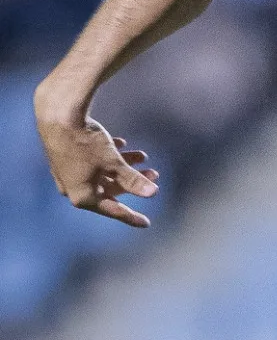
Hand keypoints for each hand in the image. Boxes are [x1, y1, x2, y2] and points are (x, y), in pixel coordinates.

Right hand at [36, 111, 159, 227]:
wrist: (57, 117)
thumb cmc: (86, 144)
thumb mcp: (113, 163)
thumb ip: (133, 180)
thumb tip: (152, 193)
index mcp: (82, 196)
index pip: (113, 209)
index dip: (131, 216)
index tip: (146, 223)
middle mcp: (73, 188)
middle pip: (109, 190)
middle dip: (133, 182)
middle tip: (155, 174)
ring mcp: (68, 173)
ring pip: (102, 174)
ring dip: (124, 166)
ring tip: (143, 155)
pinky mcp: (67, 157)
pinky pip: (92, 162)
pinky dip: (109, 156)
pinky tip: (121, 143)